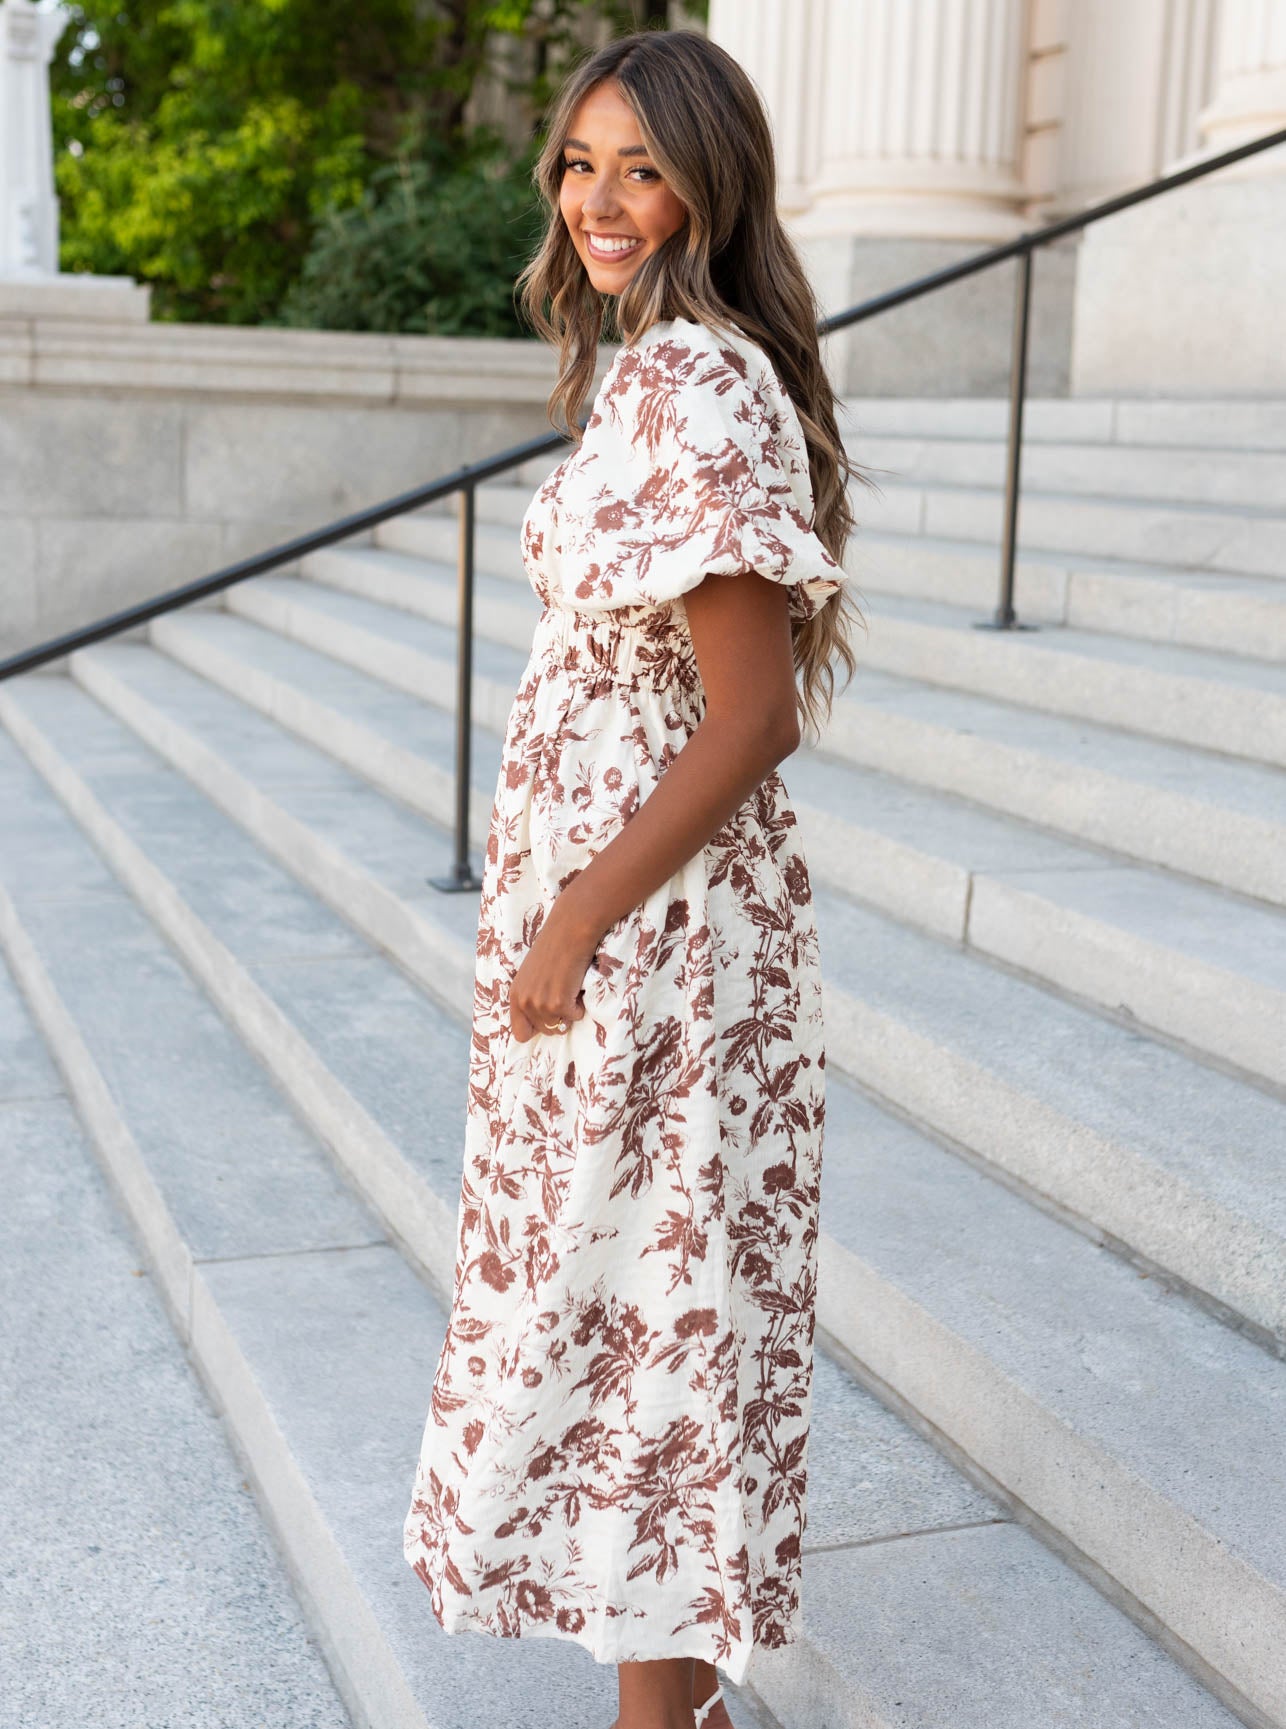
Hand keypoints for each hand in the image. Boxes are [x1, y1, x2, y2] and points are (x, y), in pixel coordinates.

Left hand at [509, 902, 602, 1043]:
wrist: (568, 932)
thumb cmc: (554, 948)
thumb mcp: (532, 976)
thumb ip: (532, 997)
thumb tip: (544, 1021)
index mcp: (515, 995)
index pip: (520, 1033)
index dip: (537, 1029)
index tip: (548, 1017)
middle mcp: (524, 1002)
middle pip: (546, 1031)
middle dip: (559, 1017)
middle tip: (564, 993)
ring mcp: (540, 1004)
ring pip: (562, 1025)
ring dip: (570, 1010)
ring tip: (569, 986)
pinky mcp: (558, 1003)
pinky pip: (576, 1016)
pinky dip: (581, 1004)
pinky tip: (576, 984)